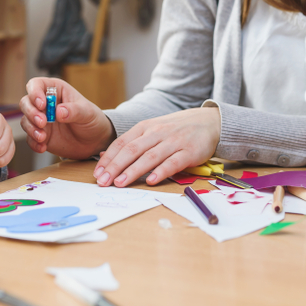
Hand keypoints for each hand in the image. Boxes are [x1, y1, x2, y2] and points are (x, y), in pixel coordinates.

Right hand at [19, 77, 115, 158]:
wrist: (94, 141)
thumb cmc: (91, 119)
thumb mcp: (87, 112)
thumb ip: (74, 110)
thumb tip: (58, 112)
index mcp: (55, 90)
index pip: (36, 84)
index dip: (35, 92)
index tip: (42, 104)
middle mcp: (44, 104)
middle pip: (26, 102)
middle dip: (31, 112)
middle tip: (43, 122)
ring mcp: (41, 120)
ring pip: (25, 120)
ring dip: (31, 129)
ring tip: (43, 137)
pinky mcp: (40, 135)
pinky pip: (29, 138)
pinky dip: (33, 142)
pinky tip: (43, 147)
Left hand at [93, 106, 219, 187]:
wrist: (208, 121)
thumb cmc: (176, 129)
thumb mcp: (152, 130)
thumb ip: (133, 142)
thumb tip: (108, 157)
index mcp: (145, 127)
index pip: (122, 143)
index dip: (108, 159)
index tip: (97, 173)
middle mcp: (157, 132)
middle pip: (132, 150)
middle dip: (115, 167)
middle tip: (103, 182)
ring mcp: (173, 141)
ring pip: (150, 157)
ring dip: (133, 171)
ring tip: (120, 184)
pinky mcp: (189, 151)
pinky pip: (173, 162)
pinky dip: (161, 172)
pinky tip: (151, 181)